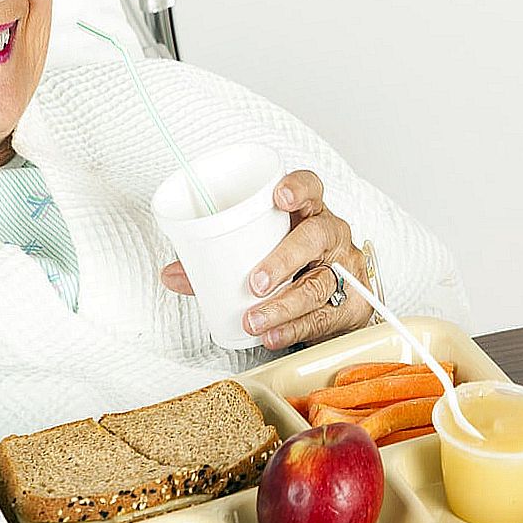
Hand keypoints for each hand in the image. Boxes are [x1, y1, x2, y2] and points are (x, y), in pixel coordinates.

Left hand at [160, 169, 370, 349]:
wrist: (343, 296)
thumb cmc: (298, 263)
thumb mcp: (265, 250)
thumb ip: (218, 261)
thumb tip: (173, 273)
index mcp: (309, 213)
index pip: (311, 188)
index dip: (298, 188)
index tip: (279, 197)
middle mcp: (331, 237)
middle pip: (314, 239)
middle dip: (282, 260)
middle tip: (255, 282)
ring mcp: (343, 271)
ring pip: (318, 285)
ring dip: (282, 306)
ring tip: (254, 320)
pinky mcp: (349, 305)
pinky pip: (322, 318)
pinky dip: (293, 329)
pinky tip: (273, 335)